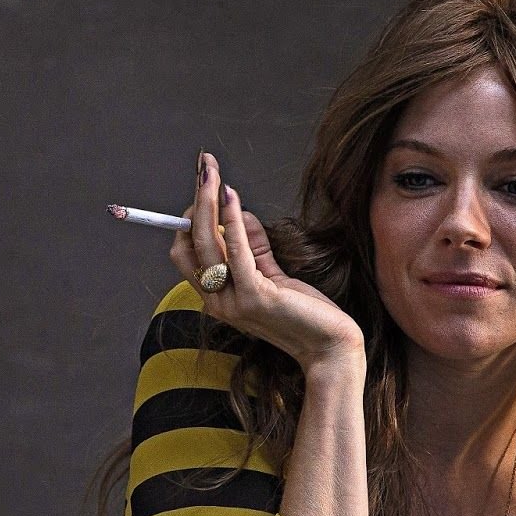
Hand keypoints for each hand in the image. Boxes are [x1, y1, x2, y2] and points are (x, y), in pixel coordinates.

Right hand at [170, 151, 363, 369]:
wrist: (329, 348)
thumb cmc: (305, 313)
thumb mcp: (273, 274)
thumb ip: (253, 246)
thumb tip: (236, 210)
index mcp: (217, 297)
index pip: (186, 253)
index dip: (190, 217)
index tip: (205, 185)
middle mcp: (216, 301)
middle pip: (190, 243)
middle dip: (196, 200)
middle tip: (204, 167)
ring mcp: (232, 302)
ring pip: (207, 244)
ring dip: (207, 202)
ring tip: (212, 173)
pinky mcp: (254, 297)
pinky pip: (236, 252)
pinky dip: (230, 221)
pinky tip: (231, 197)